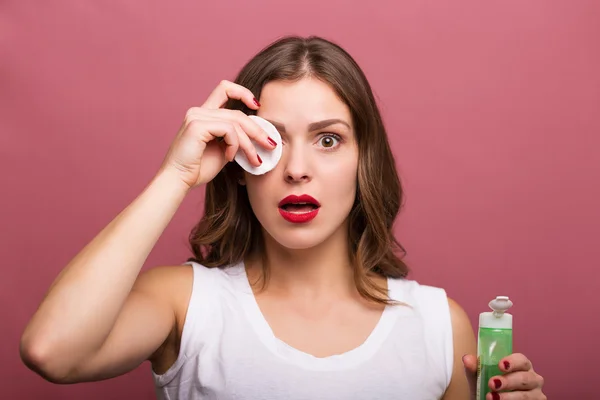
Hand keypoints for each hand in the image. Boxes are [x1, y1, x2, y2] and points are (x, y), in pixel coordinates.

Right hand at [158, 80, 276, 188]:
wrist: (178, 180)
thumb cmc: (198, 168)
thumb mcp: (223, 149)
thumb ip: (235, 138)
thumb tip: (259, 135)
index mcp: (204, 113)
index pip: (225, 89)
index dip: (243, 92)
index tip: (257, 106)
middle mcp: (199, 111)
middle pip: (238, 111)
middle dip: (258, 129)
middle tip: (271, 145)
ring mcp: (196, 116)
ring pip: (236, 122)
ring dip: (249, 143)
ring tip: (255, 159)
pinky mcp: (196, 125)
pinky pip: (228, 130)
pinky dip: (234, 145)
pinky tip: (229, 157)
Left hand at [462, 353, 545, 399]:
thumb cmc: (489, 387)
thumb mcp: (479, 377)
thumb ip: (474, 368)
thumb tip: (467, 359)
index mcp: (521, 366)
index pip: (522, 360)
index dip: (512, 362)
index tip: (500, 365)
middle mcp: (532, 378)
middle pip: (525, 378)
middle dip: (508, 381)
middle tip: (492, 384)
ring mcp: (536, 394)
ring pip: (527, 395)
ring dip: (509, 397)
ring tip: (492, 397)